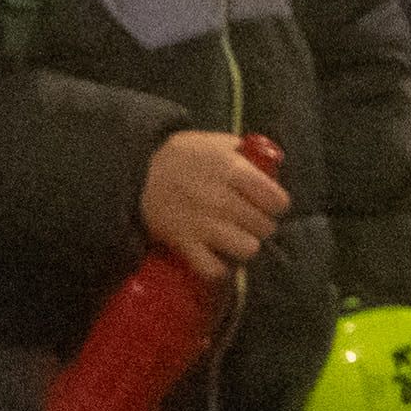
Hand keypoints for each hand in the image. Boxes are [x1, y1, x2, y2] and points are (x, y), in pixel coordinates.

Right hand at [138, 130, 286, 280]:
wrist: (134, 175)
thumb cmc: (178, 157)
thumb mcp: (211, 142)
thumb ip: (243, 151)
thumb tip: (271, 164)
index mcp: (231, 169)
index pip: (275, 199)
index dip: (277, 203)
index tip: (270, 204)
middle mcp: (221, 198)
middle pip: (264, 226)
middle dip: (261, 224)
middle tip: (251, 221)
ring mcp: (203, 224)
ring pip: (247, 249)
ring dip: (245, 245)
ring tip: (237, 237)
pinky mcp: (185, 245)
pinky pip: (215, 269)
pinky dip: (219, 267)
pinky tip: (218, 256)